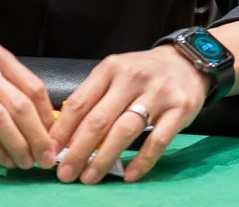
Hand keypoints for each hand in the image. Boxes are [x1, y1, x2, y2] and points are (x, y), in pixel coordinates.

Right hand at [0, 41, 56, 170]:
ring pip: (2, 119)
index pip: (34, 88)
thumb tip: (38, 121)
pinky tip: (3, 160)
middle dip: (39, 137)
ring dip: (19, 146)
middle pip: (22, 105)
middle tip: (47, 159)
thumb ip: (5, 86)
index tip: (55, 139)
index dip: (48, 118)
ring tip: (26, 163)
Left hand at [51, 47, 206, 184]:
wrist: (187, 61)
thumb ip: (94, 96)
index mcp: (110, 68)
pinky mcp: (180, 109)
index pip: (80, 102)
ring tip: (89, 177)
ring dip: (104, 158)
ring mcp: (157, 94)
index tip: (50, 150)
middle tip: (65, 172)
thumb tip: (66, 133)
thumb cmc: (143, 71)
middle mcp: (132, 78)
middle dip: (79, 150)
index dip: (63, 129)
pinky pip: (157, 140)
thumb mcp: (115, 72)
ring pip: (125, 131)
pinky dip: (141, 161)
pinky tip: (128, 175)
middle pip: (99, 119)